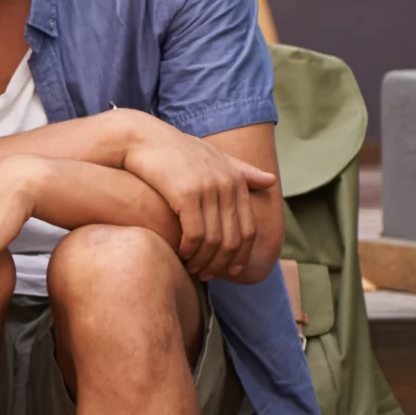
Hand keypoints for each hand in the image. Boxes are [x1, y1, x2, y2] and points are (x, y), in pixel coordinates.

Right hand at [118, 119, 274, 278]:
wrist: (143, 138)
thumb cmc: (176, 150)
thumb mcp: (213, 156)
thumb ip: (242, 170)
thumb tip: (271, 181)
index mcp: (236, 180)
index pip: (249, 229)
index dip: (241, 254)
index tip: (231, 271)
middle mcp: (227, 184)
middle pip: (233, 238)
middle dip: (222, 263)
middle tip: (209, 276)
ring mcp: (208, 189)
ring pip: (214, 240)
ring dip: (204, 260)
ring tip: (193, 269)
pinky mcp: (186, 194)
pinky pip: (195, 233)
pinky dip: (190, 250)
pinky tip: (181, 255)